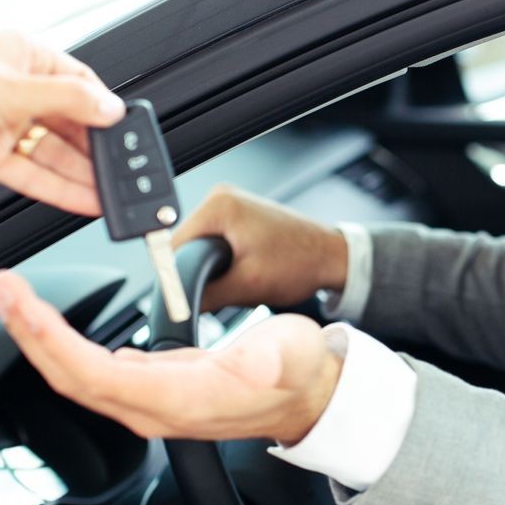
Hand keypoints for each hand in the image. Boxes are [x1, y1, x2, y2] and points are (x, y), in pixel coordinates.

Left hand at [0, 30, 126, 214]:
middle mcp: (16, 90)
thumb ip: (68, 100)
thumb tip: (110, 108)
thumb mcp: (13, 85)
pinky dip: (58, 189)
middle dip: (99, 151)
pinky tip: (84, 201)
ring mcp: (1, 125)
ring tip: (115, 197)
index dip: (106, 112)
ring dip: (83, 176)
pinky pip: (32, 176)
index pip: (81, 85)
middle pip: (71, 124)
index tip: (129, 136)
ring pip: (54, 154)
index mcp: (26, 56)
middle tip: (128, 175)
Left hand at [0, 269, 343, 444]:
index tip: (23, 301)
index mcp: (176, 398)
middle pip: (69, 376)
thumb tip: (255, 360)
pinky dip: (62, 342)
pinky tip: (52, 323)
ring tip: (14, 300)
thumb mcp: (291, 357)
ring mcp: (148, 401)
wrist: (309, 395)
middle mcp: (152, 407)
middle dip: (29, 332)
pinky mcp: (149, 388)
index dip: (50, 338)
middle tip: (2, 289)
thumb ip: (271, 360)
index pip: (92, 373)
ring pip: (74, 374)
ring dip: (39, 336)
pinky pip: (91, 370)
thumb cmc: (298, 373)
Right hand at [174, 184, 348, 309]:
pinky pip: (214, 241)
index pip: (173, 245)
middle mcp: (221, 197)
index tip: (183, 297)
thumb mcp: (248, 286)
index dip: (175, 276)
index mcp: (219, 206)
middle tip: (222, 289)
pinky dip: (222, 260)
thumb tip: (178, 307)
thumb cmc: (301, 262)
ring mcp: (230, 204)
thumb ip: (207, 295)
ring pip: (199, 245)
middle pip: (185, 244)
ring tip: (238, 277)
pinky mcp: (238, 214)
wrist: (331, 257)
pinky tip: (242, 268)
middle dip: (195, 271)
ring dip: (210, 266)